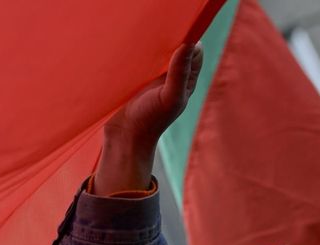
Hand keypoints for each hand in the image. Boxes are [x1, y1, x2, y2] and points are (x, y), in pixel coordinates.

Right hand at [92, 42, 202, 195]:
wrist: (124, 137)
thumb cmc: (150, 121)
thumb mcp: (169, 97)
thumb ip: (179, 73)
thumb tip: (190, 44)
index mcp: (186, 80)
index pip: (195, 51)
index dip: (190, 38)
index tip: (178, 32)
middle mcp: (173, 77)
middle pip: (178, 48)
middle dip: (172, 38)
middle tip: (159, 35)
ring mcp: (155, 78)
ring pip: (160, 52)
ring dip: (154, 45)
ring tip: (146, 42)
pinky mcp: (138, 79)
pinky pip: (143, 60)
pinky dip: (140, 53)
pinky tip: (133, 52)